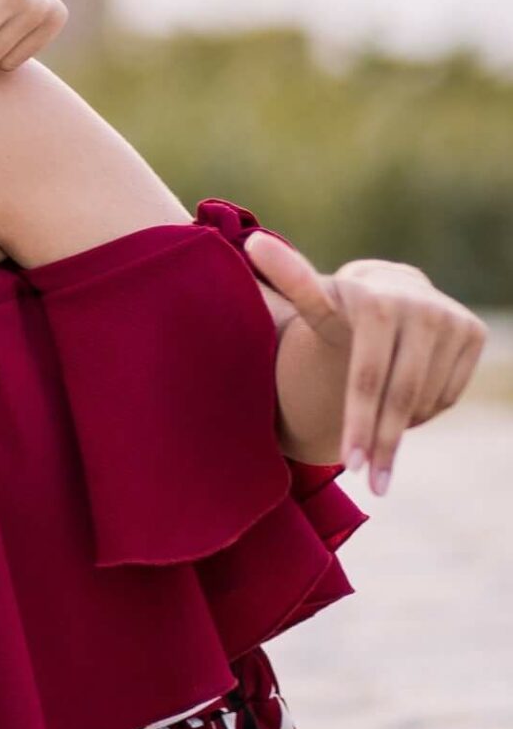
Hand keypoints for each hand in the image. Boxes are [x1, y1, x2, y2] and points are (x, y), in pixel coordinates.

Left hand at [247, 233, 483, 495]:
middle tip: (372, 484)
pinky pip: (448, 394)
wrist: (390, 289)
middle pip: (401, 395)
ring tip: (378, 432)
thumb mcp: (315, 300)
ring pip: (426, 399)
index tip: (348, 464)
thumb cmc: (340, 306)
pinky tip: (404, 403)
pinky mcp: (474, 332)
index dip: (358, 423)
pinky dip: (425, 411)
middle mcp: (421, 306)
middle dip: (384, 443)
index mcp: (376, 301)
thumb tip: (254, 244)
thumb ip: (289, 281)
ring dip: (402, 427)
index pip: (367, 377)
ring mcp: (452, 318)